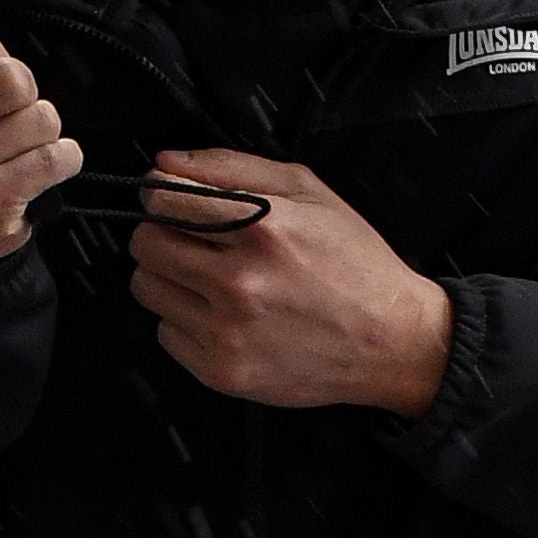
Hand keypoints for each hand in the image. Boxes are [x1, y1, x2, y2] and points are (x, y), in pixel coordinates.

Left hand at [128, 149, 453, 416]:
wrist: (391, 340)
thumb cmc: (354, 263)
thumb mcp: (307, 191)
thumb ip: (230, 167)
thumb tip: (166, 165)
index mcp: (263, 228)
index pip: (164, 200)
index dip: (163, 194)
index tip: (174, 199)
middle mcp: (241, 282)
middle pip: (146, 244)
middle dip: (163, 233)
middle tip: (194, 239)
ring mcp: (229, 332)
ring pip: (147, 288)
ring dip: (170, 277)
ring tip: (210, 277)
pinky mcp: (223, 372)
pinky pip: (165, 333)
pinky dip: (185, 320)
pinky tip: (223, 313)